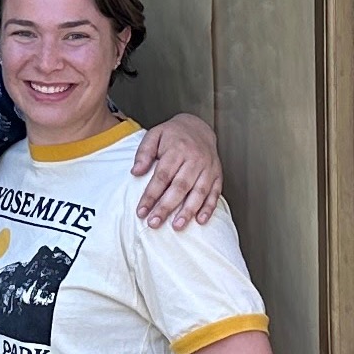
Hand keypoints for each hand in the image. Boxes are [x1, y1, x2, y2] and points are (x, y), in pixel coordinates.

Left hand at [130, 113, 224, 229]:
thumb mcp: (155, 135)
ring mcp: (208, 168)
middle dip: (166, 207)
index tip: (141, 211)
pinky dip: (209, 208)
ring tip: (177, 226)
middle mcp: (195, 159)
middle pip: (180, 186)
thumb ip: (144, 153)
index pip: (162, 176)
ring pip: (199, 192)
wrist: (199, 126)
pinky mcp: (218, 175)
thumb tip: (135, 172)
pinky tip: (201, 220)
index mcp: (178, 149)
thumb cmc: (173, 134)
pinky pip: (215, 193)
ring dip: (188, 211)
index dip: (151, 195)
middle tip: (154, 223)